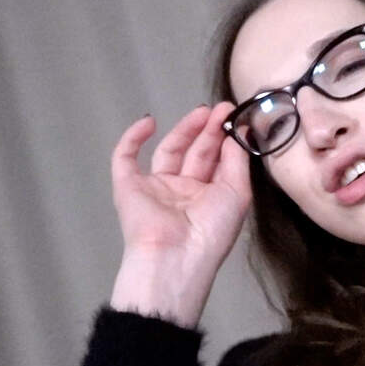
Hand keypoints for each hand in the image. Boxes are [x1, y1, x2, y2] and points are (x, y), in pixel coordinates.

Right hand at [109, 103, 251, 326]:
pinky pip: (125, 158)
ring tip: (202, 112)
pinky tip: (149, 121)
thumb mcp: (237, 193)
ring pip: (169, 151)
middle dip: (209, 130)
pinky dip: (133, 138)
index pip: (218, 162)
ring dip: (184, 130)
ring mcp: (156, 188)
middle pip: (196, 153)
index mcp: (210, 198)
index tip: (234, 115)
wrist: (176, 256)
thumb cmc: (212, 229)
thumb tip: (239, 132)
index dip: (225, 138)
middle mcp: (184, 192)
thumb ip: (237, 160)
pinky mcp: (128, 187)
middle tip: (221, 109)